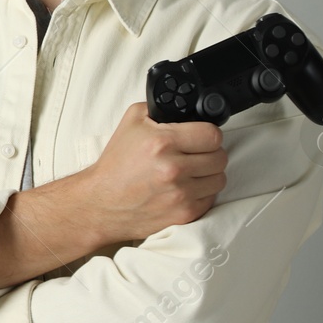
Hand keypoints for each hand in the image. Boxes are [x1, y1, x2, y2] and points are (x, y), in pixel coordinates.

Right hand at [82, 101, 227, 242]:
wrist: (103, 201)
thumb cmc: (117, 163)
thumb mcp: (131, 122)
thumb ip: (161, 109)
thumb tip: (187, 109)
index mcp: (162, 142)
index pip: (212, 135)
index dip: (207, 133)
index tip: (200, 137)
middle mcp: (173, 169)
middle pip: (220, 157)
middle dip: (209, 153)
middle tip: (193, 154)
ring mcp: (181, 194)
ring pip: (220, 179)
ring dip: (208, 174)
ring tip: (189, 171)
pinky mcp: (184, 214)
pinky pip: (211, 199)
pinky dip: (202, 193)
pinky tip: (184, 187)